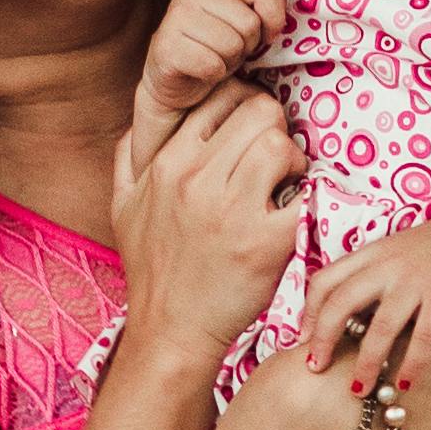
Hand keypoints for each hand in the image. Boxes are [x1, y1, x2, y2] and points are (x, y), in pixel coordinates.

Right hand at [112, 77, 304, 368]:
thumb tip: (139, 123)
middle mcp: (196, 178)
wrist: (170, 332)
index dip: (245, 106)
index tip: (251, 133)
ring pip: (282, 144)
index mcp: (167, 162)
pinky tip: (295, 215)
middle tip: (274, 161)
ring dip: (294, 161)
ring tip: (285, 187)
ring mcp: (231, 210)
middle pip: (259, 112)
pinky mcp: (265, 243)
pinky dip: (308, 200)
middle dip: (275, 130)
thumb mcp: (122, 207)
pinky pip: (305, 195)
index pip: (220, 96)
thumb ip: (127, 157)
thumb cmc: (152, 271)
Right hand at [140, 0, 297, 123]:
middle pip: (249, 22)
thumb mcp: (245, 20)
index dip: (273, 18)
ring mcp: (176, 15)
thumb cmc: (216, 47)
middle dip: (247, 45)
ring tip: (215, 58)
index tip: (264, 34)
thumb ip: (265, 6)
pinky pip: (213, 65)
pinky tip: (202, 70)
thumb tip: (281, 16)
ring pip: (232, 45)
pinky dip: (214, 74)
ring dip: (230, 61)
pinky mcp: (166, 46)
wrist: (177, 79)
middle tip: (228, 49)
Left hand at [298, 209, 430, 390]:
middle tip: (316, 369)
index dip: (308, 313)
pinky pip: (423, 339)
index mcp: (371, 254)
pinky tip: (404, 385)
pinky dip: (412, 364)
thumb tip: (340, 318)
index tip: (302, 342)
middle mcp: (388, 266)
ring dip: (366, 363)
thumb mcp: (395, 253)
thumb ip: (368, 277)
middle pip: (340, 303)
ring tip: (359, 391)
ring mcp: (416, 282)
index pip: (324, 281)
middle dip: (323, 340)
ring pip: (380, 328)